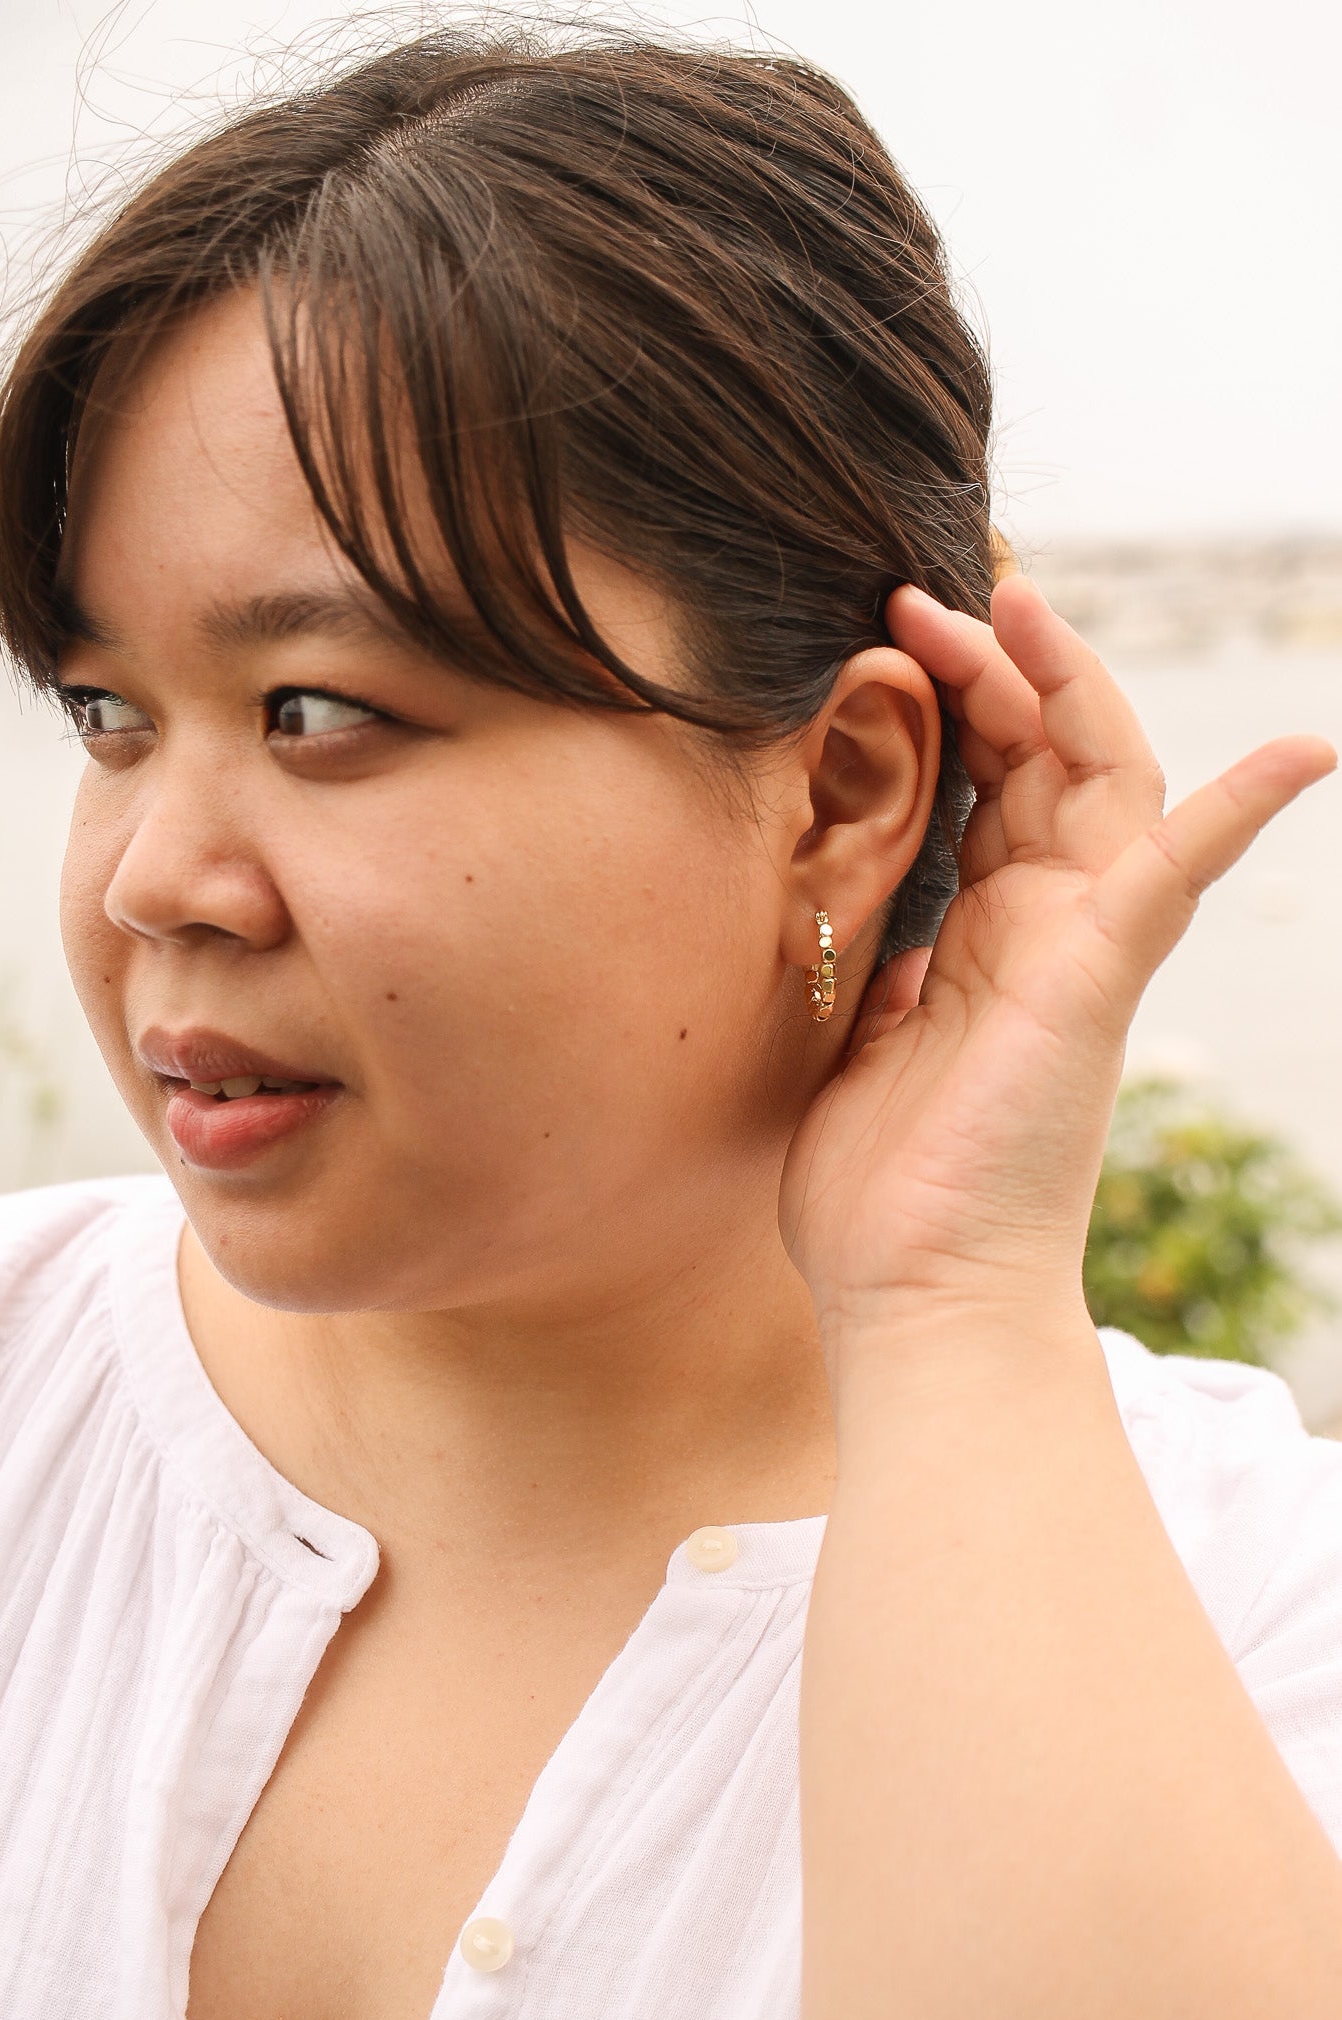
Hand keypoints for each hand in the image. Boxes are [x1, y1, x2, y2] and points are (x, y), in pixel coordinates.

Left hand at [779, 574, 1334, 1349]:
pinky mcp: (1095, 980)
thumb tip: (875, 925)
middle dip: (997, 663)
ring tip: (1012, 598)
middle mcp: (1040, 928)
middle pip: (1047, 757)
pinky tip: (1304, 749)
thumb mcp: (855, 1041)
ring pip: (1101, 781)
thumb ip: (878, 967)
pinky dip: (1241, 810)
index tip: (890, 636)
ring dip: (1069, 683)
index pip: (991, 784)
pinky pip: (1178, 876)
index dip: (959, 700)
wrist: (914, 1294)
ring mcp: (1079, 948)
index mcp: (983, 934)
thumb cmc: (879, 1191)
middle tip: (924, 593)